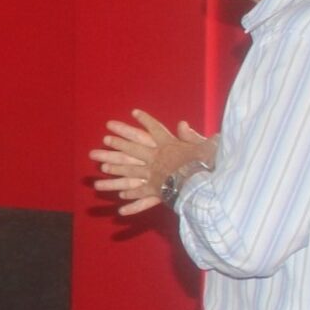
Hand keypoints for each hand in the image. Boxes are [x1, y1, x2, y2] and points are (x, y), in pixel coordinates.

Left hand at [90, 109, 210, 215]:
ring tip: (101, 168)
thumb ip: (192, 135)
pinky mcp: (155, 191)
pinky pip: (140, 193)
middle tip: (105, 139)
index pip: (155, 129)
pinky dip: (131, 196)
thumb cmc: (207, 164)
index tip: (134, 112)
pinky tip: (121, 197)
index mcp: (169, 145)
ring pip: (130, 170)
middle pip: (134, 149)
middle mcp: (157, 158)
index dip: (145, 121)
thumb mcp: (205, 145)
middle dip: (119, 143)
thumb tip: (182, 123)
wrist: (203, 184)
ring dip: (116, 169)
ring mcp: (153, 175)